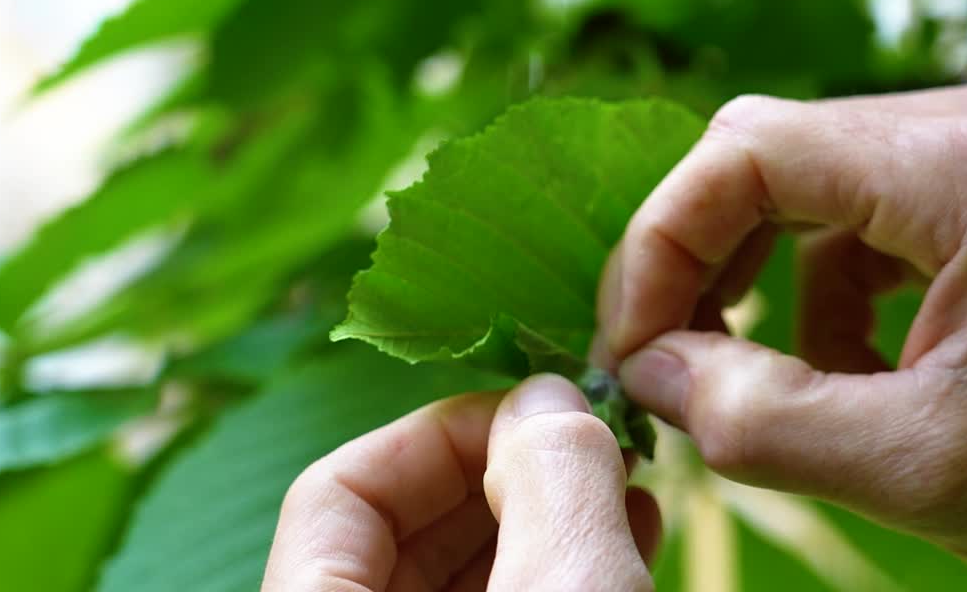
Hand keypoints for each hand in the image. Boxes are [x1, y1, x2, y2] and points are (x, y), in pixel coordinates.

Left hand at [261, 374, 660, 590]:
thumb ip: (550, 480)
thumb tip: (545, 393)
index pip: (338, 492)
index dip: (439, 434)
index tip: (541, 417)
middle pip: (401, 530)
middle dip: (507, 470)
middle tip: (594, 442)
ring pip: (460, 576)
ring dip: (544, 516)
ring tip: (624, 486)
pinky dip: (558, 568)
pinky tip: (628, 539)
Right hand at [592, 81, 966, 589]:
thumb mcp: (915, 470)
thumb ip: (756, 419)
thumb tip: (646, 368)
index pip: (750, 151)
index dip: (663, 241)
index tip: (633, 340)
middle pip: (765, 148)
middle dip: (696, 253)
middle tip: (667, 353)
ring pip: (799, 175)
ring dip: (754, 273)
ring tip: (755, 371)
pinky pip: (851, 210)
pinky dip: (816, 286)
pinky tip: (847, 364)